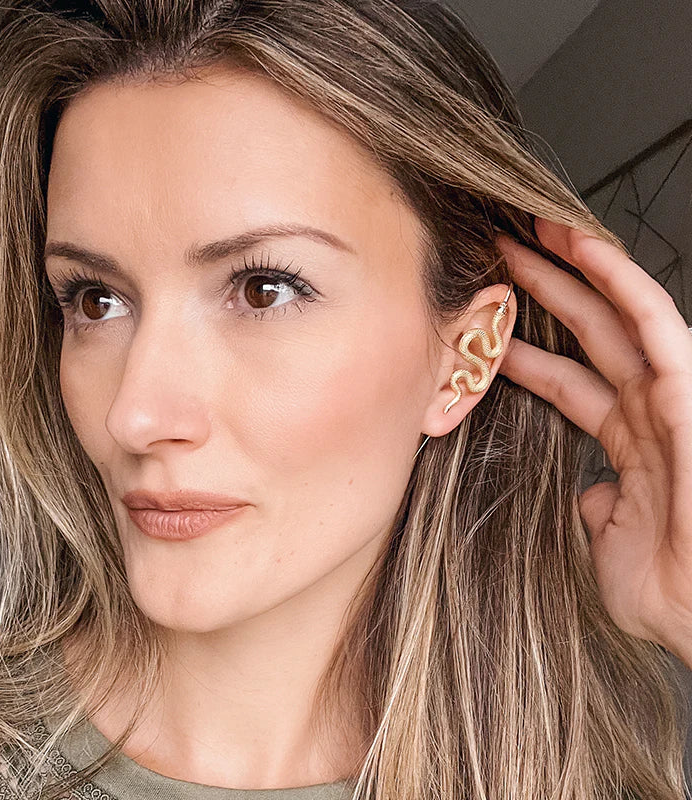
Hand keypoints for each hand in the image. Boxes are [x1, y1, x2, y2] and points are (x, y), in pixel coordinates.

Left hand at [495, 217, 691, 667]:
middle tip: (501, 255)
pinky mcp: (691, 392)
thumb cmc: (673, 594)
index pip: (568, 382)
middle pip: (588, 334)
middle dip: (546, 292)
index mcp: (630, 443)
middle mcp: (651, 411)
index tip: (486, 329)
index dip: (526, 352)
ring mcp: (674, 397)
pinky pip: (654, 323)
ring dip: (578, 267)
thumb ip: (598, 510)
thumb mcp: (610, 548)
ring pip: (618, 314)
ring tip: (535, 227)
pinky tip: (585, 244)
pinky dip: (621, 281)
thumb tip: (590, 491)